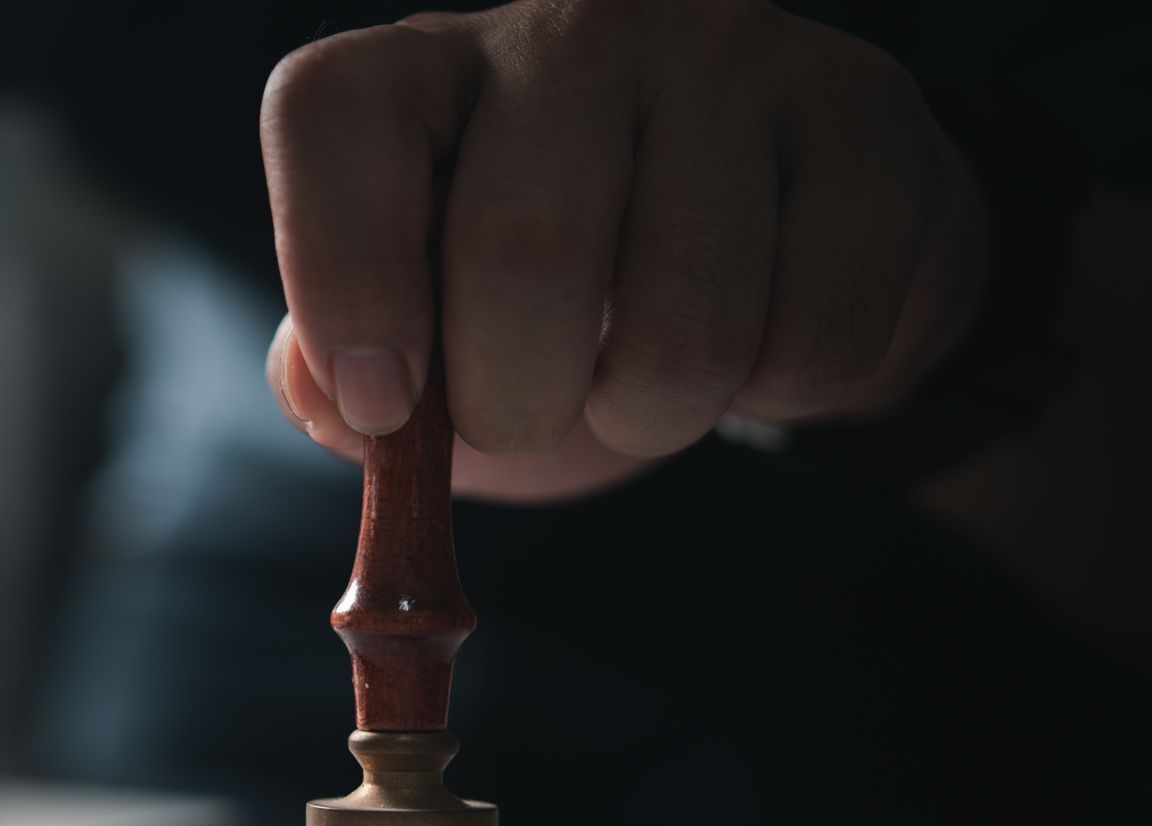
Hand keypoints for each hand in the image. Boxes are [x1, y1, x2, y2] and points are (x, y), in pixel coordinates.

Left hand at [261, 0, 987, 500]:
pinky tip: (761, 338)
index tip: (385, 409)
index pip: (331, 116)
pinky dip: (778, 395)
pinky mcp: (864, 116)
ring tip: (648, 381)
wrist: (750, 257)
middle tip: (528, 417)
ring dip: (653, 418)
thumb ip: (339, 378)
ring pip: (683, 327)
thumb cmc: (544, 308)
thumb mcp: (418, 342)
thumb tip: (345, 400)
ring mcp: (727, 56)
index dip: (343, 278)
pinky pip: (816, 338)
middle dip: (515, 404)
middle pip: (520, 248)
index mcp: (418, 73)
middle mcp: (567, 28)